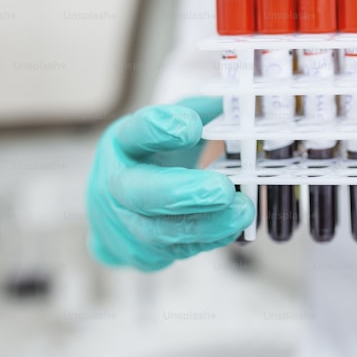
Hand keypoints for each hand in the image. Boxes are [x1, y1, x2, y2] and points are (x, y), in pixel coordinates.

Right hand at [86, 97, 254, 270]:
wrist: (118, 209)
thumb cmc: (152, 158)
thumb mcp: (169, 125)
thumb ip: (200, 112)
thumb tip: (241, 102)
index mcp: (123, 142)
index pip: (137, 132)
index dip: (162, 128)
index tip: (192, 126)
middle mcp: (115, 183)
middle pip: (141, 192)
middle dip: (184, 193)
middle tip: (223, 190)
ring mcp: (122, 224)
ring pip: (160, 231)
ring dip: (206, 224)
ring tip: (242, 212)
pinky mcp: (138, 254)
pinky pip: (173, 252)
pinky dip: (206, 240)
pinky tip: (230, 228)